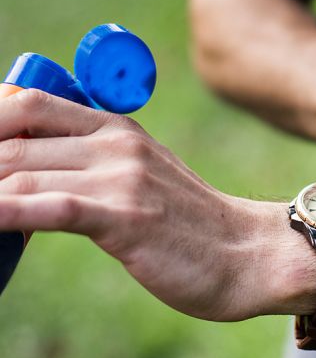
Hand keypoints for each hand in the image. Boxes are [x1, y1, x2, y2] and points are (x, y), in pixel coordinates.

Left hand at [0, 90, 308, 320]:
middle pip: (13, 138)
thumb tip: (32, 178)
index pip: (28, 103)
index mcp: (117, 129)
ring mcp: (121, 178)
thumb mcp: (142, 180)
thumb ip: (94, 168)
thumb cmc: (192, 225)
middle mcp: (116, 144)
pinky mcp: (125, 217)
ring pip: (20, 170)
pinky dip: (3, 211)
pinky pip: (47, 207)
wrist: (248, 253)